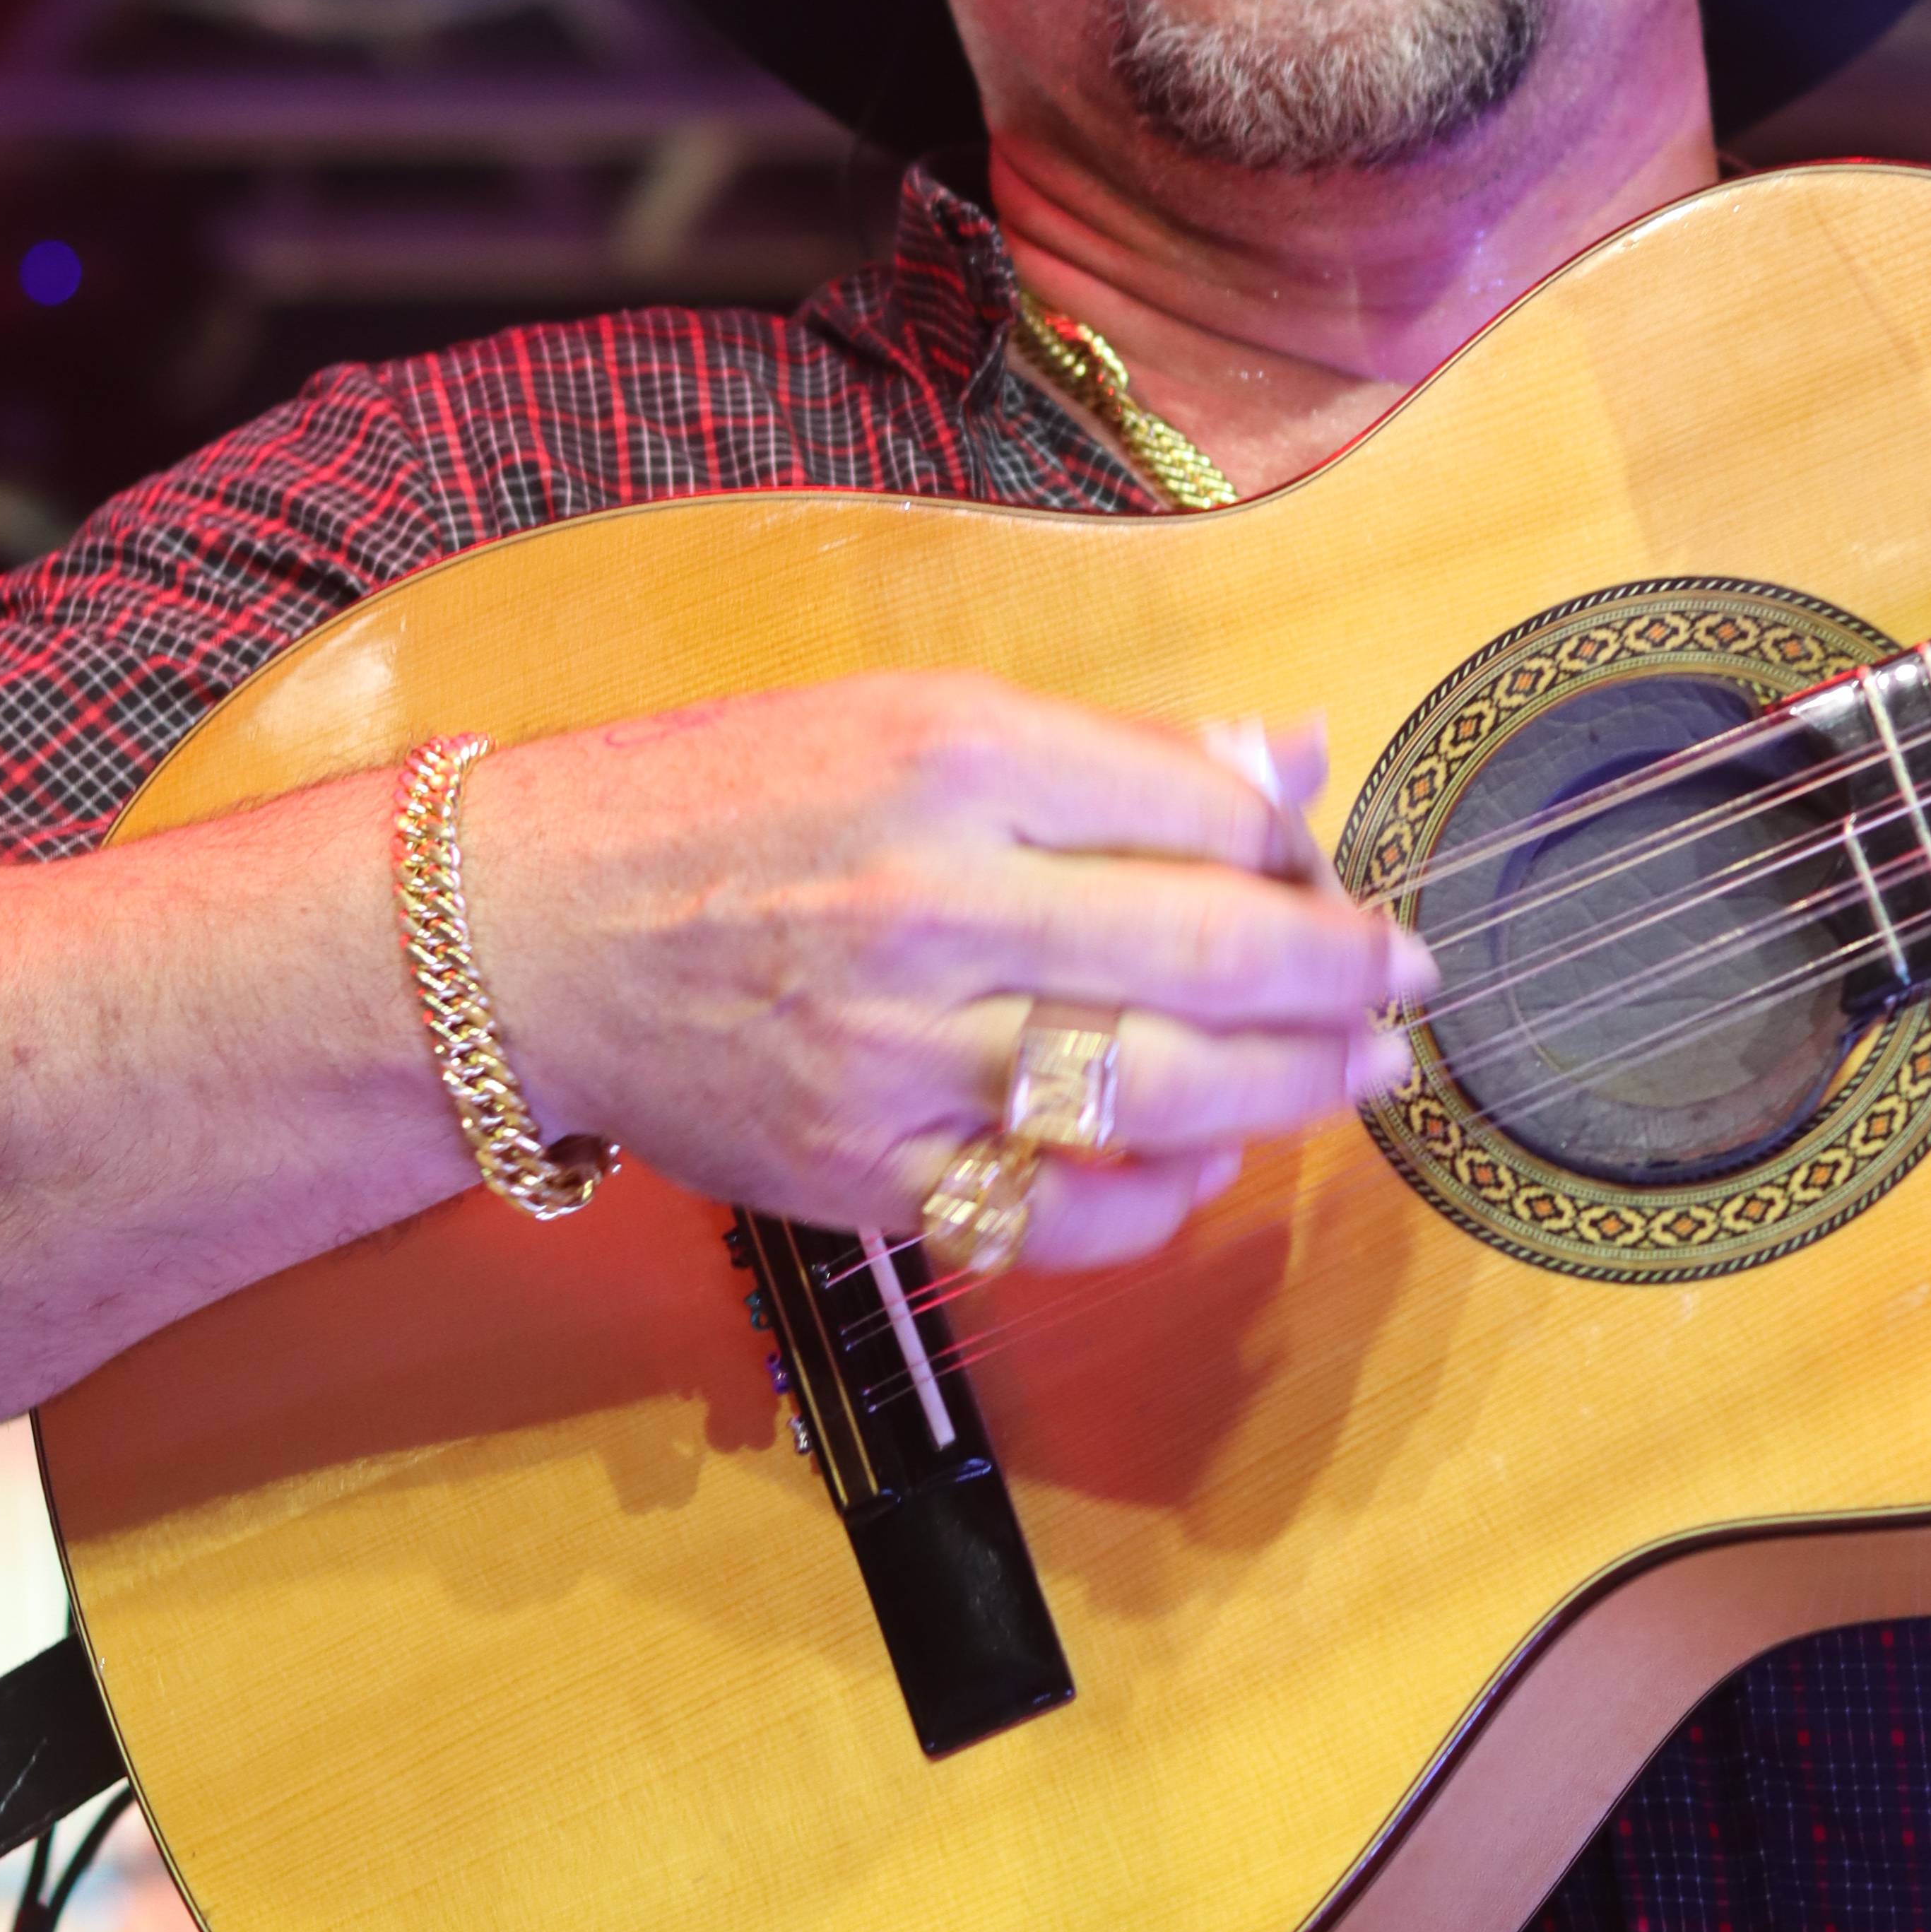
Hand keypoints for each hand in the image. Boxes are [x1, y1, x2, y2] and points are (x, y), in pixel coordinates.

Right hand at [461, 674, 1432, 1265]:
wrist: (524, 934)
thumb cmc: (717, 805)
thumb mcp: (905, 716)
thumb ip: (1105, 752)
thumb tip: (1289, 759)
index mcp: (947, 761)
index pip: (1193, 805)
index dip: (1300, 849)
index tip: (1344, 875)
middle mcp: (929, 906)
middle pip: (1205, 953)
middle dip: (1340, 976)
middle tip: (1406, 985)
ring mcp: (896, 1055)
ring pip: (1156, 1092)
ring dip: (1289, 1090)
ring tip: (1355, 1075)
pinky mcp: (864, 1174)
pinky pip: (1057, 1215)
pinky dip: (1157, 1202)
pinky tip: (1207, 1163)